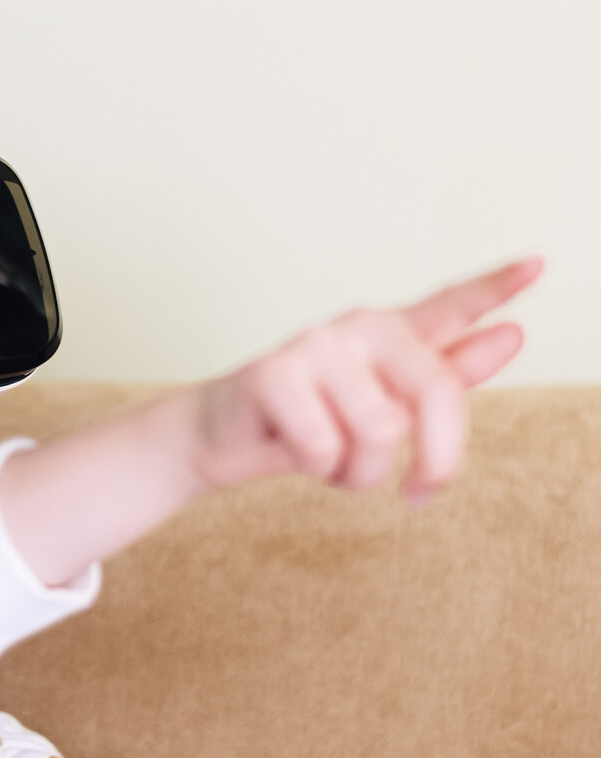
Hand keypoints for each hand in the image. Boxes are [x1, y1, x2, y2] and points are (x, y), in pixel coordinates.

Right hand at [185, 258, 542, 501]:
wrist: (219, 440)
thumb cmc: (303, 425)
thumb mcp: (380, 411)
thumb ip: (443, 377)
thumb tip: (510, 337)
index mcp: (388, 336)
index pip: (448, 306)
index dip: (494, 287)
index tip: (538, 265)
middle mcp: (357, 328)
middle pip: (435, 393)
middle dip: (437, 459)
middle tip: (422, 492)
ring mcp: (314, 344)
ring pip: (379, 432)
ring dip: (358, 472)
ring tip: (332, 462)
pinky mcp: (273, 372)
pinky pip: (325, 445)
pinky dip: (317, 467)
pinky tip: (294, 449)